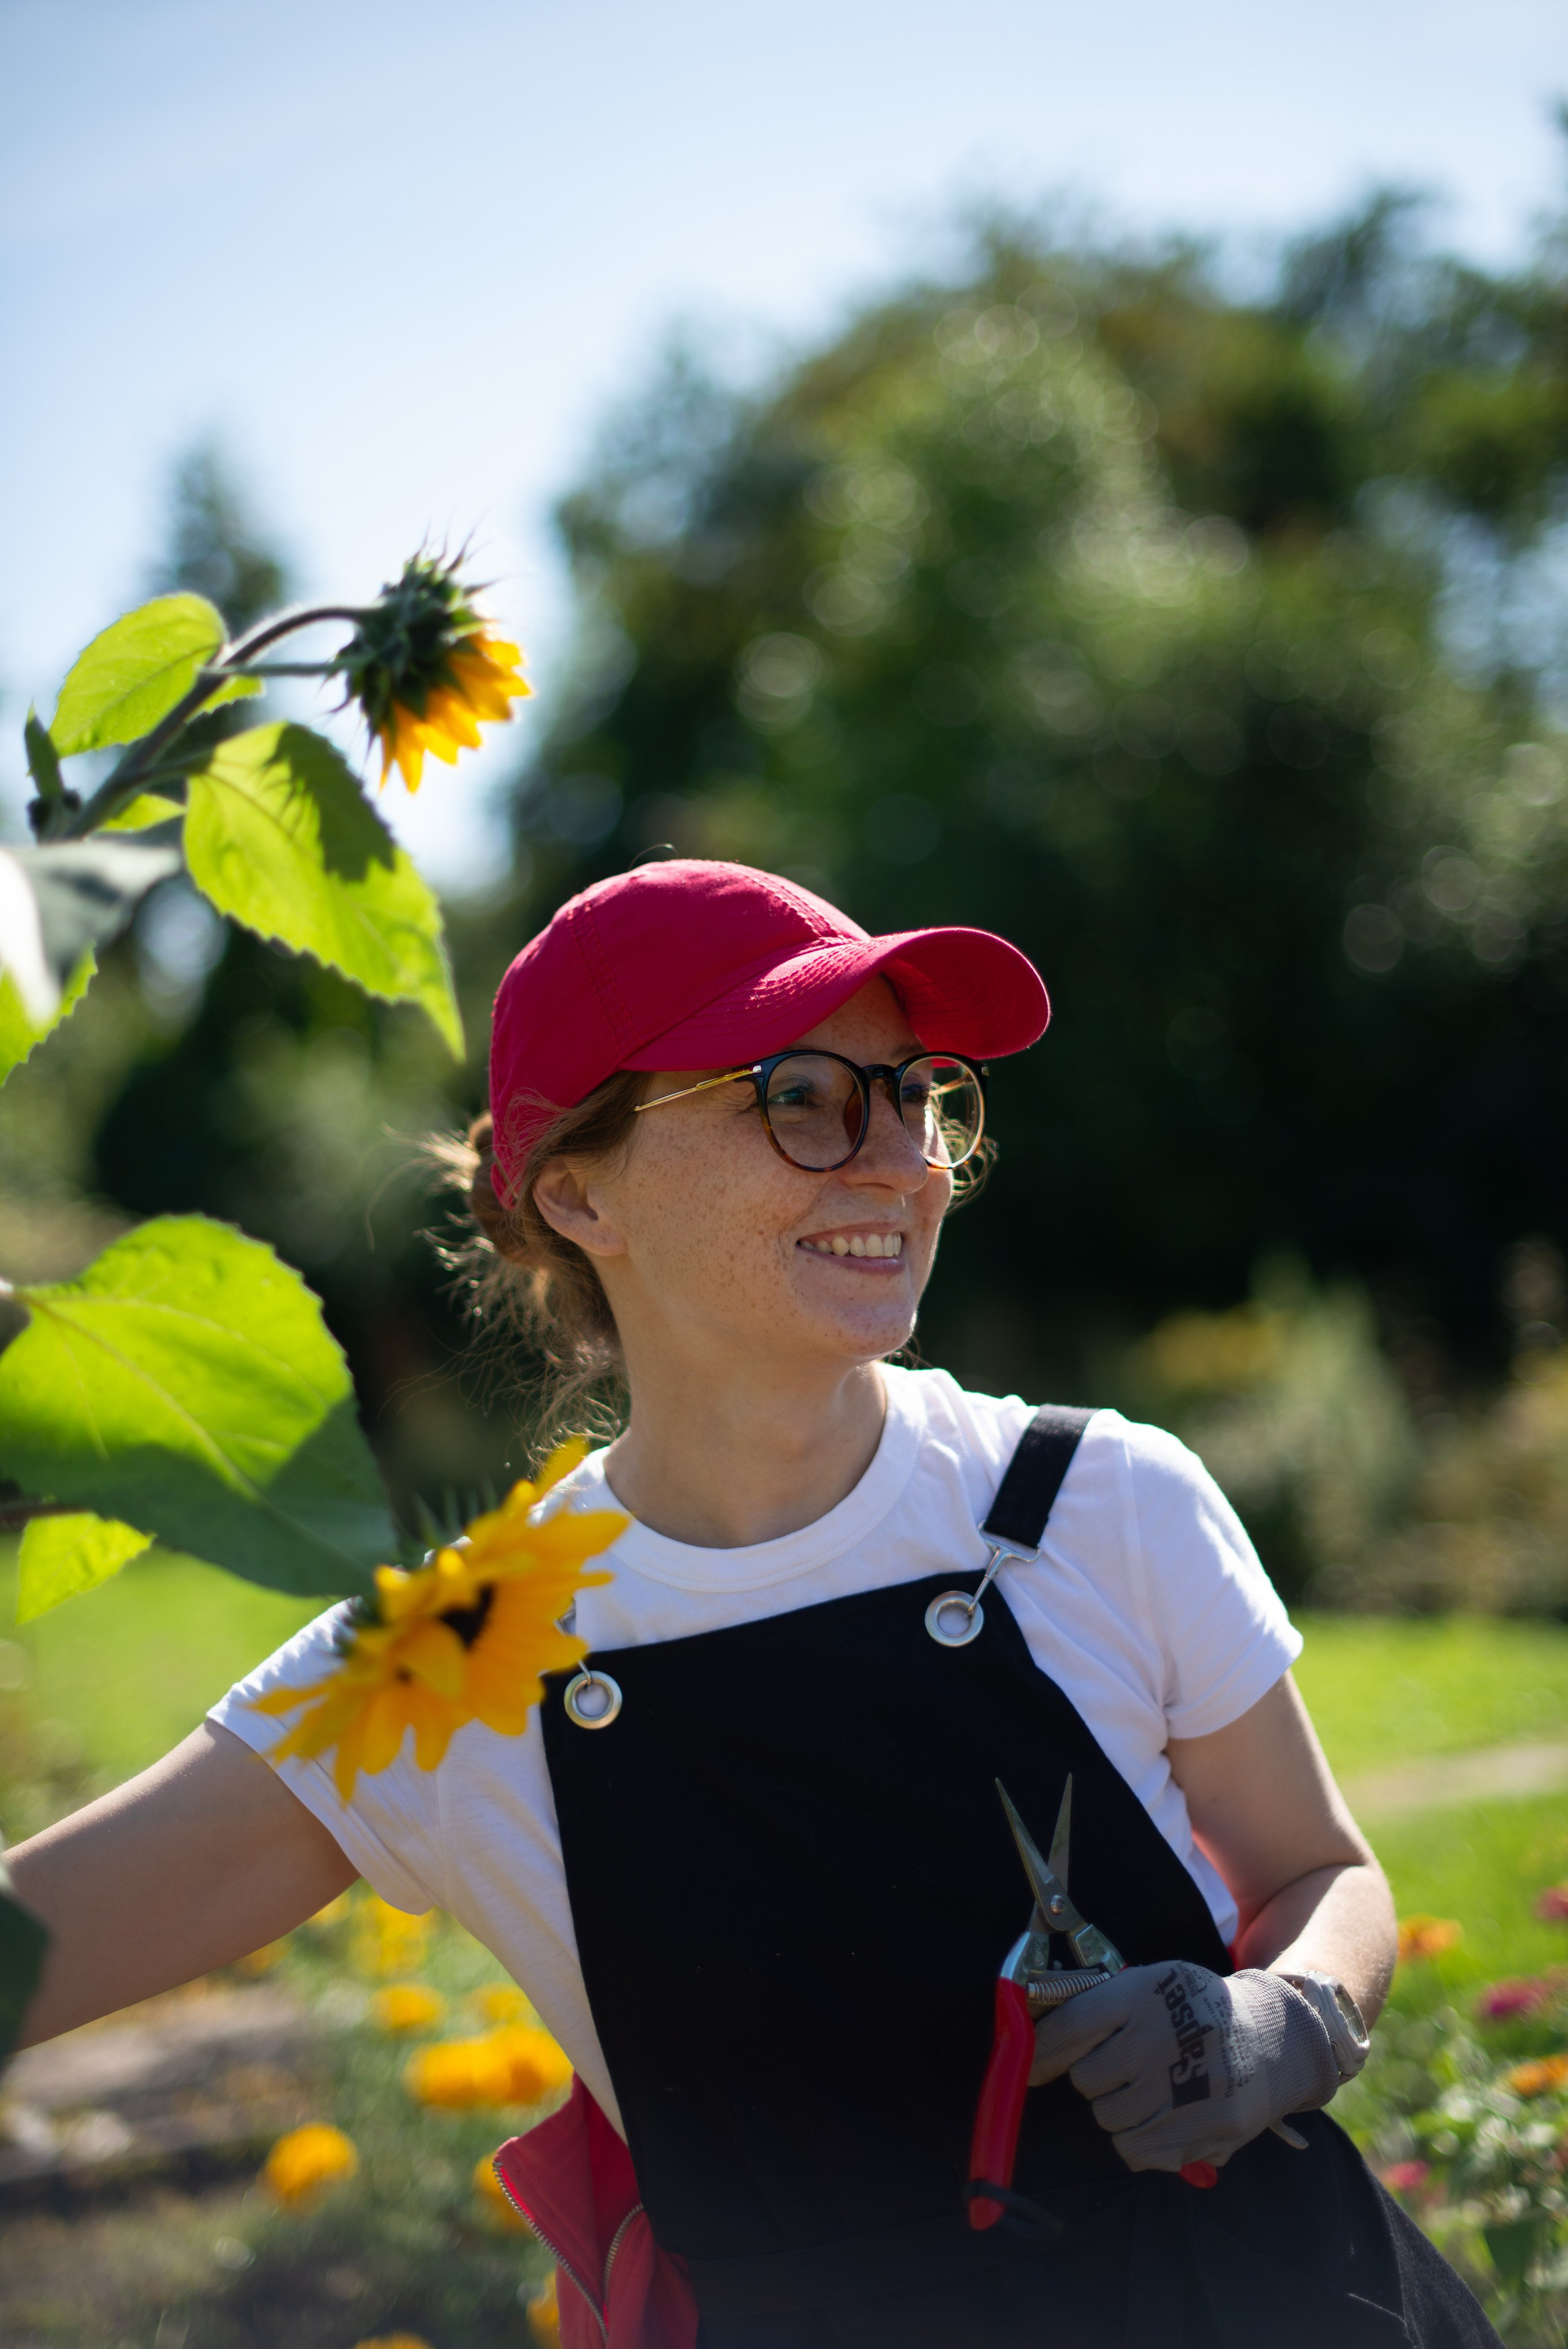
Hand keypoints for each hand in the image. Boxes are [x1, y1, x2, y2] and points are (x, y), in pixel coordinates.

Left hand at [1029, 1962, 1339, 2173]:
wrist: (1271, 2041)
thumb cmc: (1196, 2011)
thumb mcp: (1152, 1985)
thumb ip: (1099, 2007)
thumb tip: (1036, 2040)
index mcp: (1147, 1992)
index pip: (1074, 2024)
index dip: (1044, 2048)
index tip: (1032, 2064)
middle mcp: (1165, 2038)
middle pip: (1087, 2079)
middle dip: (1094, 2077)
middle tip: (1120, 2069)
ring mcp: (1188, 2087)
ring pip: (1109, 2118)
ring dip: (1117, 2109)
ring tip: (1147, 2090)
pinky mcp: (1206, 2128)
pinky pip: (1135, 2150)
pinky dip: (1137, 2140)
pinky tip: (1160, 2117)